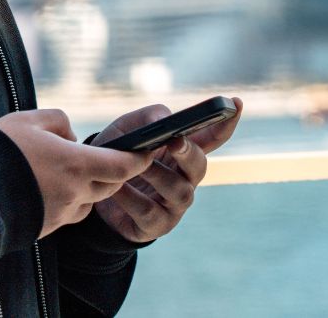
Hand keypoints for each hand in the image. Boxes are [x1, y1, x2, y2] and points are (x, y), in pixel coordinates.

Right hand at [0, 109, 154, 238]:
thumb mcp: (28, 120)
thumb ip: (59, 122)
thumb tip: (70, 137)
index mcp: (76, 164)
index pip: (124, 165)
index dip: (139, 158)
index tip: (147, 149)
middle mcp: (75, 193)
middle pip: (110, 184)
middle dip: (113, 171)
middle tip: (103, 156)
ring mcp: (61, 214)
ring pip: (89, 200)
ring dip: (87, 186)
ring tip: (62, 169)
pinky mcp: (47, 228)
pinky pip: (68, 213)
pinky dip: (67, 200)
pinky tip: (44, 187)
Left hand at [88, 96, 243, 242]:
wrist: (92, 191)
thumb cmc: (116, 155)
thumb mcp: (126, 129)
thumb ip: (147, 119)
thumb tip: (164, 120)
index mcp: (183, 152)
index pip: (212, 138)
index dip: (226, 123)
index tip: (235, 103)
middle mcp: (186, 178)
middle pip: (200, 166)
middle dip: (189, 153)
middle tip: (174, 141)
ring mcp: (174, 204)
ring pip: (180, 191)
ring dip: (159, 176)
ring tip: (137, 166)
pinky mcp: (157, 224)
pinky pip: (149, 211)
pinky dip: (132, 198)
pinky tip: (118, 187)